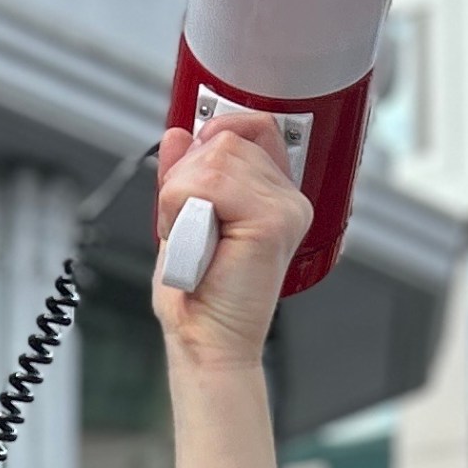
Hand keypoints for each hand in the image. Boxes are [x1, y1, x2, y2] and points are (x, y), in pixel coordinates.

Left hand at [150, 110, 307, 375]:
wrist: (205, 339)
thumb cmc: (198, 292)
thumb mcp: (182, 216)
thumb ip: (185, 173)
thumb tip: (180, 134)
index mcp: (274, 195)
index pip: (253, 127)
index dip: (215, 135)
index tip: (191, 169)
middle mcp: (287, 198)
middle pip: (225, 139)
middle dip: (186, 178)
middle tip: (189, 226)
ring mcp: (284, 207)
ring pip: (214, 157)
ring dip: (181, 197)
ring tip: (194, 237)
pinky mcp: (272, 221)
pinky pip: (209, 183)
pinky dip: (182, 208)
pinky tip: (196, 241)